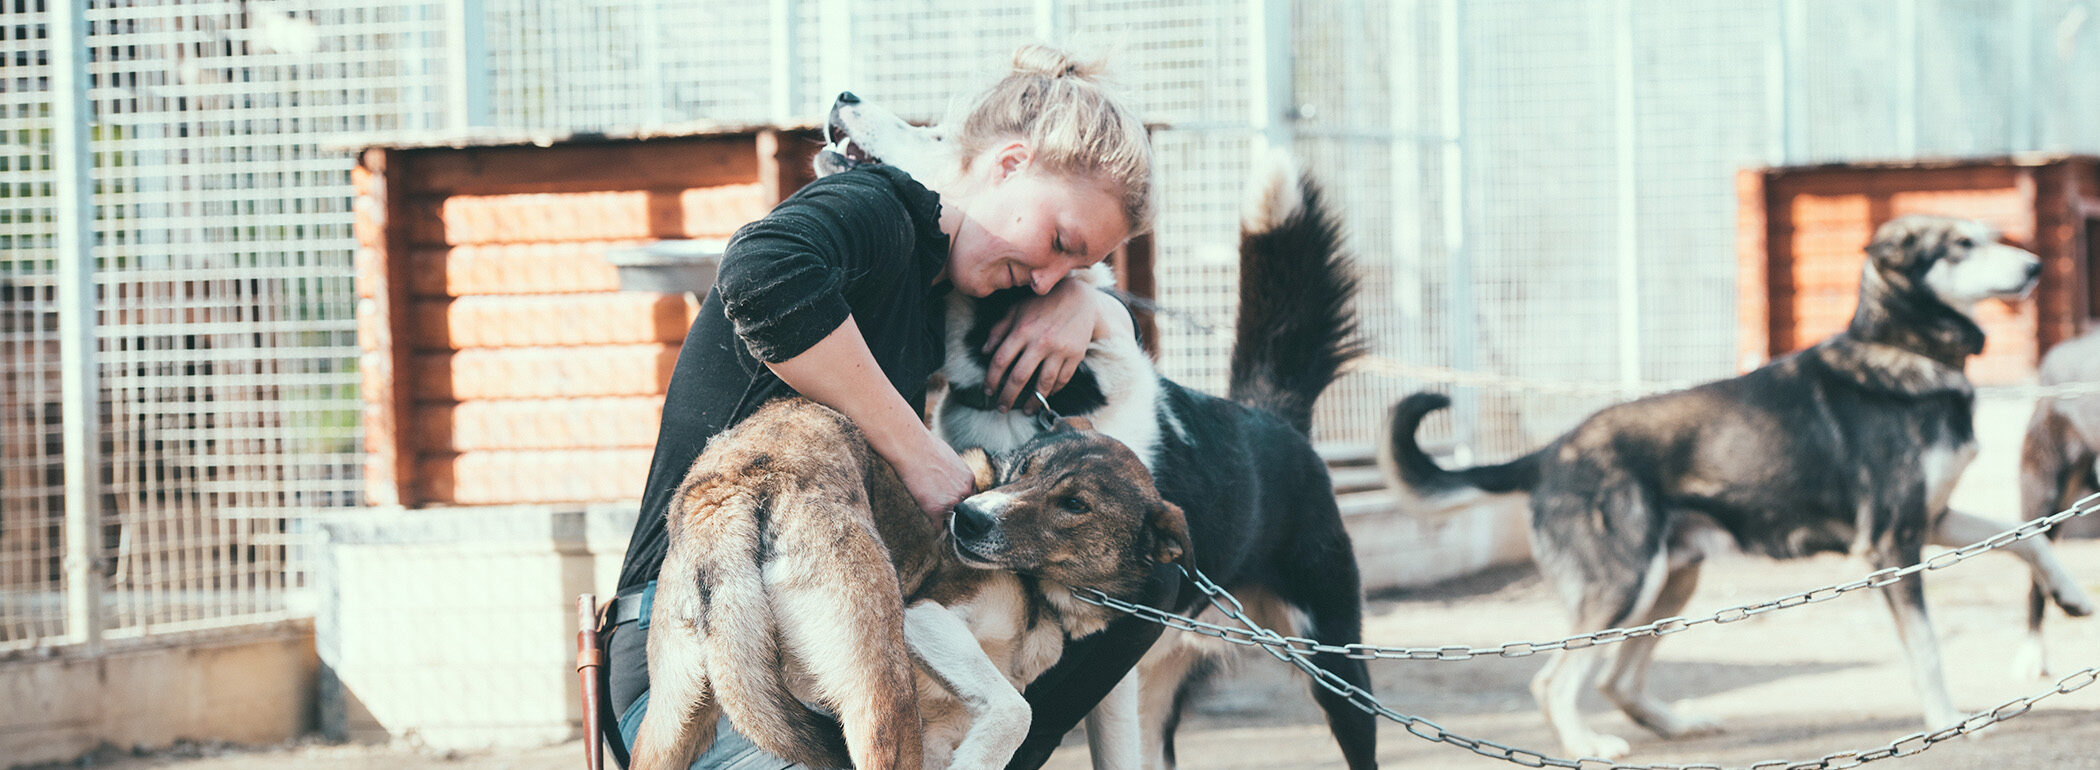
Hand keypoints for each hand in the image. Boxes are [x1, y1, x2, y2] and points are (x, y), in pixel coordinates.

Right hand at [895, 439, 976, 523]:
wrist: (911, 448)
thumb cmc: (926, 447)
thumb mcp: (949, 458)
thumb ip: (954, 473)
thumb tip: (949, 479)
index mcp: (969, 479)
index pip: (970, 498)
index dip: (962, 503)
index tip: (956, 509)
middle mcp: (964, 492)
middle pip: (964, 512)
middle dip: (957, 515)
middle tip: (948, 520)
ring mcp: (951, 502)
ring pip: (952, 522)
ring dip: (947, 524)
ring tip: (941, 527)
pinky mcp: (935, 510)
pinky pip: (938, 528)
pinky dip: (935, 532)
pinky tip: (933, 531)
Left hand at [983, 279, 1124, 410]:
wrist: (1080, 297)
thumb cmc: (1043, 304)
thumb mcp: (1017, 309)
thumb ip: (999, 330)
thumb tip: (984, 352)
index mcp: (1022, 330)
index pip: (1000, 361)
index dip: (991, 379)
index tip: (988, 391)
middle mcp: (1040, 341)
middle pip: (1019, 377)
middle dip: (1007, 397)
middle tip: (1001, 409)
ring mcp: (1060, 350)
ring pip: (1043, 384)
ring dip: (1033, 401)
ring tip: (1026, 410)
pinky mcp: (1076, 355)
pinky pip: (1062, 380)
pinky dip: (1053, 391)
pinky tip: (1045, 396)